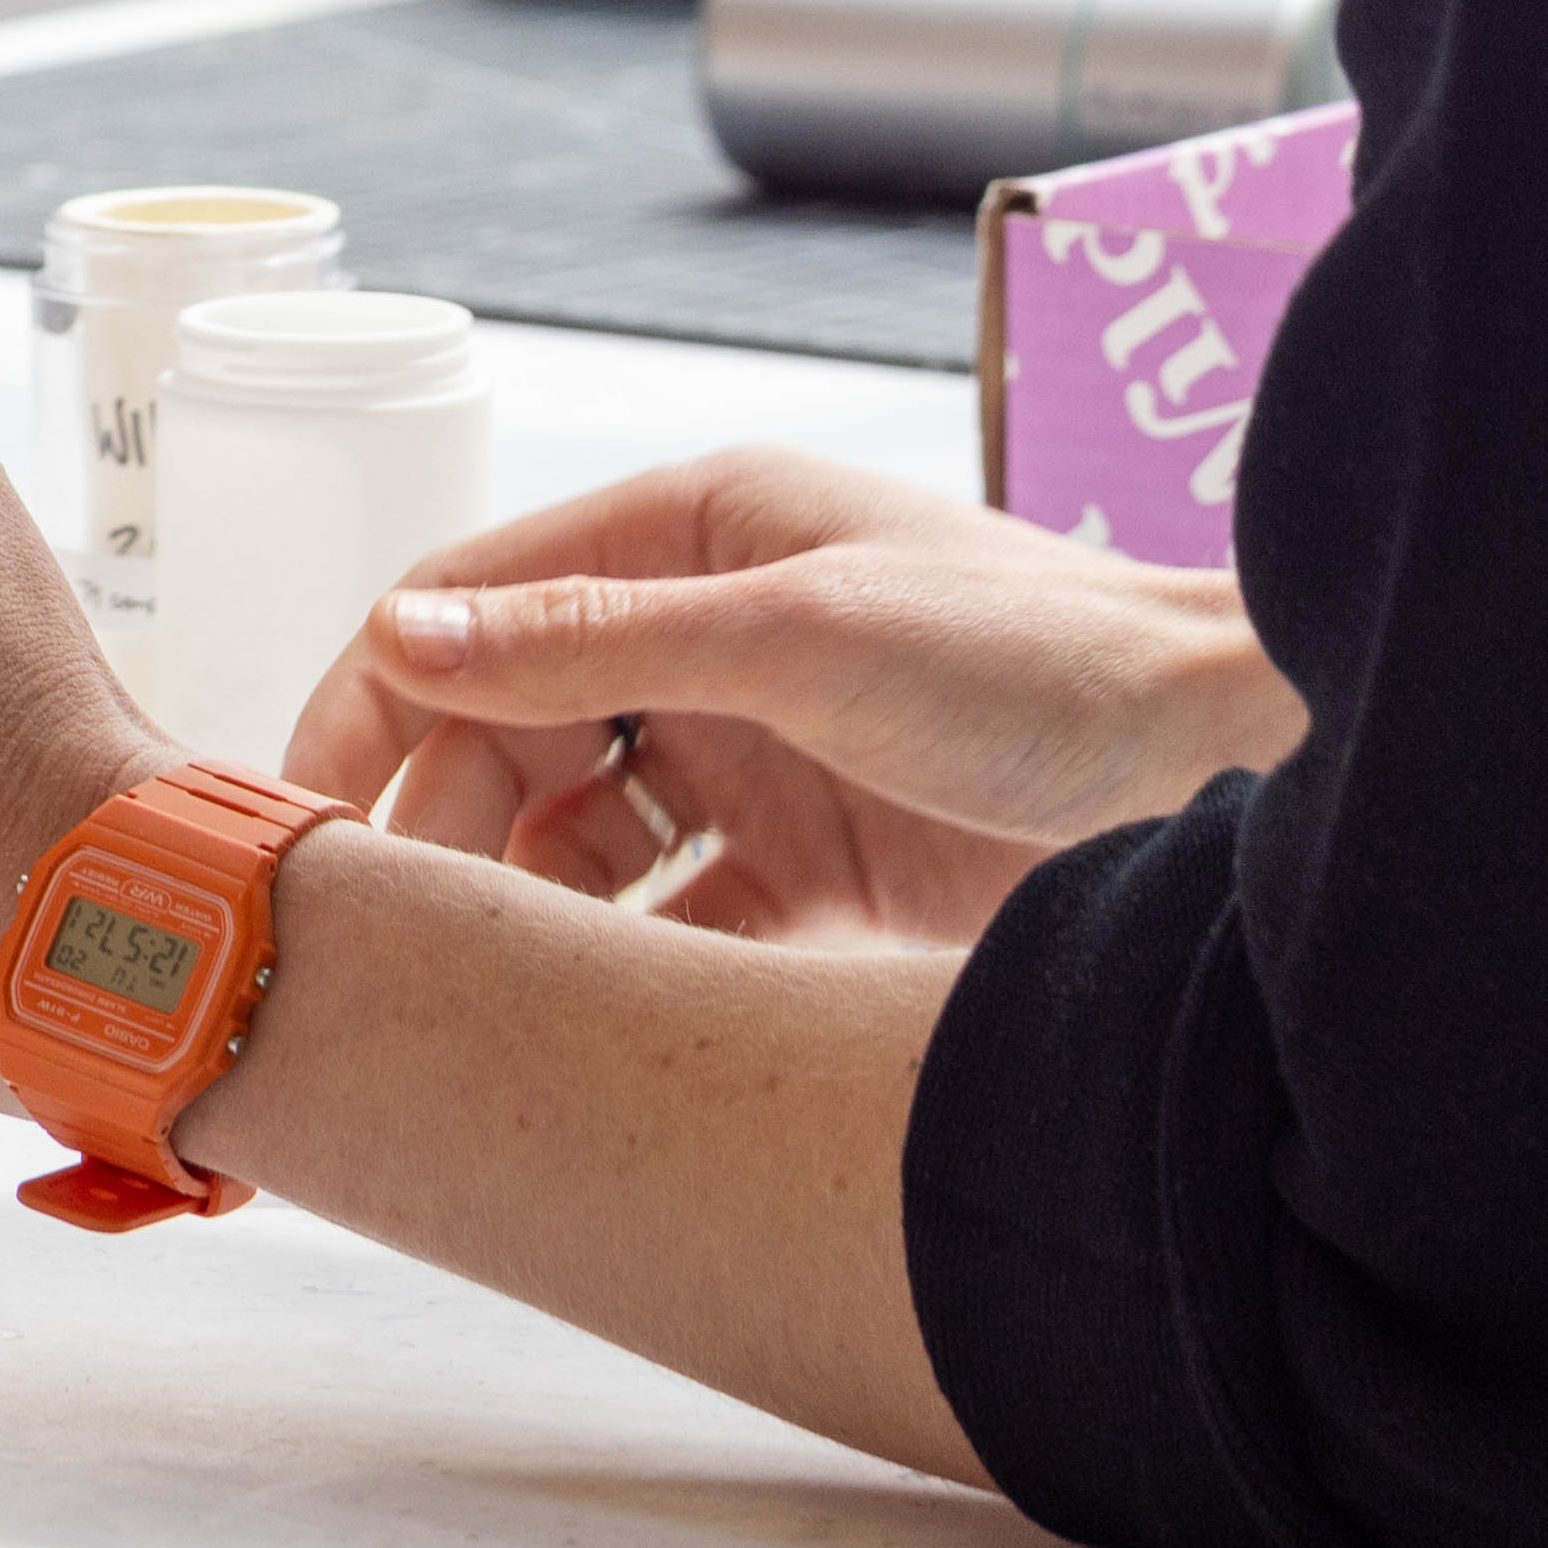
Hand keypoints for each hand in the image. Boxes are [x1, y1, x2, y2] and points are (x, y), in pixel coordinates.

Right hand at [274, 448, 1298, 947]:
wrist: (1245, 776)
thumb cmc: (1048, 662)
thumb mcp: (799, 636)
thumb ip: (592, 640)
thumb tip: (404, 628)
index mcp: (696, 535)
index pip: (473, 604)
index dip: (376, 692)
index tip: (302, 802)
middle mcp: (712, 638)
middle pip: (510, 725)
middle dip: (441, 812)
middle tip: (391, 925)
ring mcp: (763, 756)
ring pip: (580, 831)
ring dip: (524, 896)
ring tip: (476, 981)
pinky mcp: (817, 870)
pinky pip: (673, 919)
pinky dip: (622, 962)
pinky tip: (588, 1012)